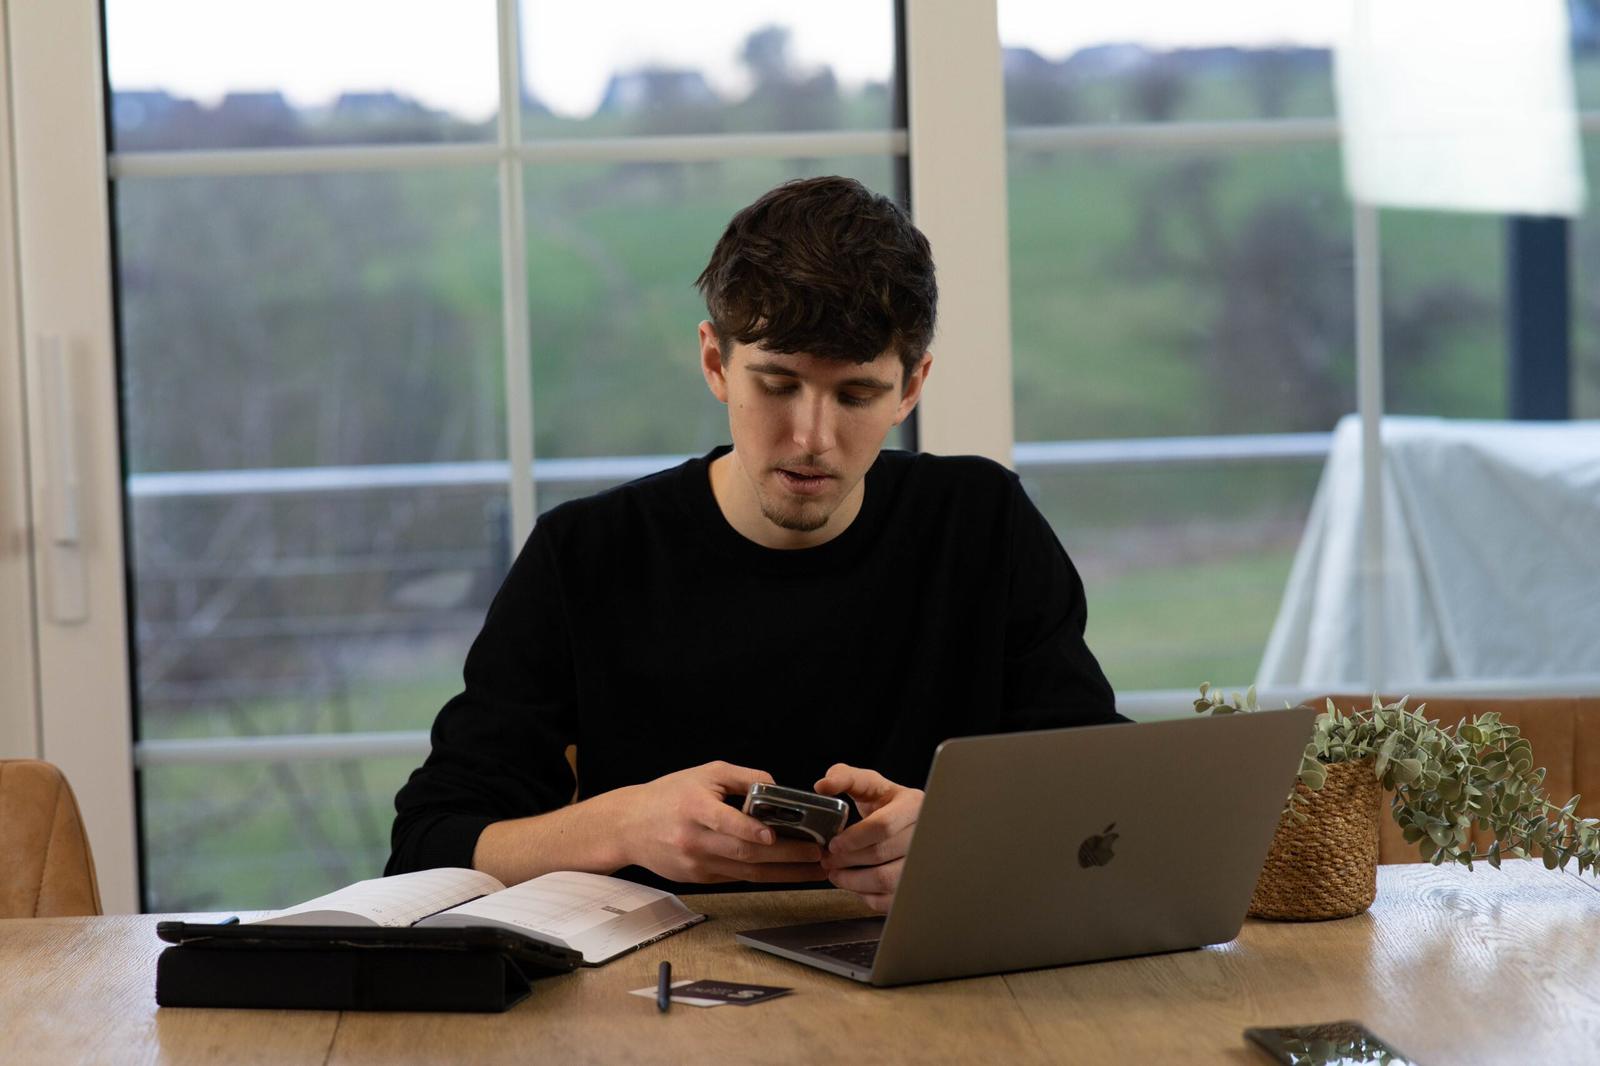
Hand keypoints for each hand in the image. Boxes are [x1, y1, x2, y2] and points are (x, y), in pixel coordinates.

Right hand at [610, 761, 825, 884]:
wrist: (629, 827)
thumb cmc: (668, 796)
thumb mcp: (704, 774)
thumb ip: (742, 777)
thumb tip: (777, 786)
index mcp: (694, 808)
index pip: (724, 822)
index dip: (749, 830)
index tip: (773, 834)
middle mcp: (695, 839)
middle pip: (744, 853)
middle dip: (786, 855)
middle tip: (817, 852)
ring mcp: (697, 863)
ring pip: (747, 872)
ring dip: (784, 872)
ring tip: (814, 867)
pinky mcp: (700, 878)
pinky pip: (738, 878)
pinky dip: (765, 876)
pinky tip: (788, 872)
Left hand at [814, 764, 922, 912]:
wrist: (908, 823)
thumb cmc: (886, 803)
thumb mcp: (868, 783)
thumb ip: (843, 777)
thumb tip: (822, 786)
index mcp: (913, 804)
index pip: (883, 825)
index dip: (854, 837)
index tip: (833, 843)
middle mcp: (925, 833)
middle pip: (882, 853)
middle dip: (847, 859)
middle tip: (828, 860)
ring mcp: (924, 861)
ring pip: (886, 880)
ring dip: (853, 880)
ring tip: (836, 874)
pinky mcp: (917, 884)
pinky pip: (890, 898)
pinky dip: (867, 895)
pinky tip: (855, 884)